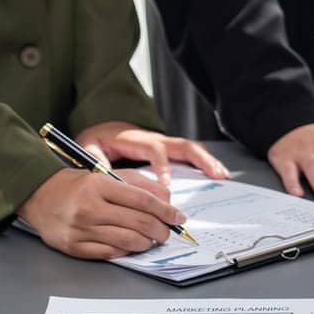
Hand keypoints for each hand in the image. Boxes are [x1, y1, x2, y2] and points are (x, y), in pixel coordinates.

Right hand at [17, 168, 185, 258]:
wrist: (40, 196)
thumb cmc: (80, 186)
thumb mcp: (108, 175)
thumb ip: (140, 184)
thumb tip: (168, 201)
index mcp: (99, 185)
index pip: (143, 200)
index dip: (166, 211)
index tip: (179, 218)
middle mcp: (89, 207)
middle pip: (140, 222)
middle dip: (162, 230)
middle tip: (167, 232)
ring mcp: (80, 229)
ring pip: (129, 241)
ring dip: (147, 243)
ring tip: (151, 239)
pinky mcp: (74, 247)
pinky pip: (111, 252)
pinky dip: (128, 250)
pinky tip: (131, 245)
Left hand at [75, 121, 229, 184]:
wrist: (106, 129)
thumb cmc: (99, 140)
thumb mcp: (89, 144)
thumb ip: (93, 156)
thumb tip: (99, 170)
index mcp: (137, 139)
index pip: (155, 149)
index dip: (162, 165)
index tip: (166, 184)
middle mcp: (157, 139)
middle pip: (184, 145)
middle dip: (201, 160)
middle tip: (215, 175)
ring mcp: (167, 145)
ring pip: (193, 149)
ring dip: (209, 161)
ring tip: (223, 176)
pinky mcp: (172, 152)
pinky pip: (193, 155)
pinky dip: (208, 163)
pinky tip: (220, 175)